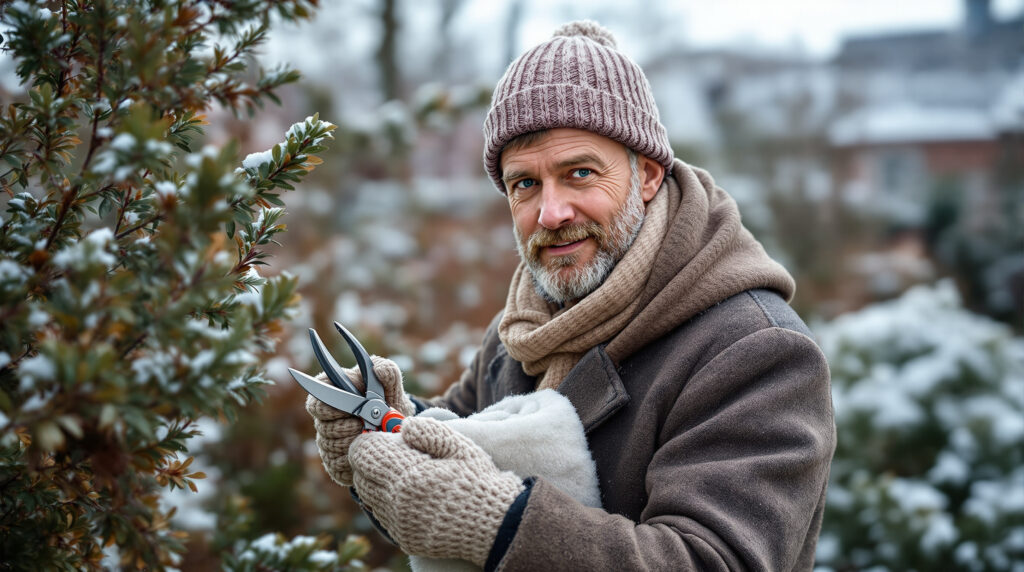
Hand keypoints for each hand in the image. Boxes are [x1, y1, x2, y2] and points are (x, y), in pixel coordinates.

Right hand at [305, 356, 414, 486]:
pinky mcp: (332, 461)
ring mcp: (326, 439)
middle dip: (346, 425)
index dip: (329, 404)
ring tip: (370, 433)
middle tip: (365, 422)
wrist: (397, 430)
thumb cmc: (389, 402)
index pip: (315, 397)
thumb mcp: (392, 386)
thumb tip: (378, 369)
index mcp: (332, 391)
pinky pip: (337, 462)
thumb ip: (388, 371)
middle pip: (322, 424)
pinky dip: (355, 456)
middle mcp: (323, 416)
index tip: (350, 408)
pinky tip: (367, 448)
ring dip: (353, 440)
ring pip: (330, 444)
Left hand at [349, 416, 524, 565]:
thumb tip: (403, 426)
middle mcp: (396, 501)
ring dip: (379, 482)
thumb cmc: (478, 480)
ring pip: (368, 497)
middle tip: (396, 454)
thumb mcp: (459, 446)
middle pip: (360, 475)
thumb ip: (429, 432)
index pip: (362, 452)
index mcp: (408, 474)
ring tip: (407, 474)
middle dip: (372, 461)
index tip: (388, 436)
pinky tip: (414, 495)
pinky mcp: (404, 537)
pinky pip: (382, 515)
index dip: (371, 439)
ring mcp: (399, 522)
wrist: (495, 523)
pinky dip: (389, 502)